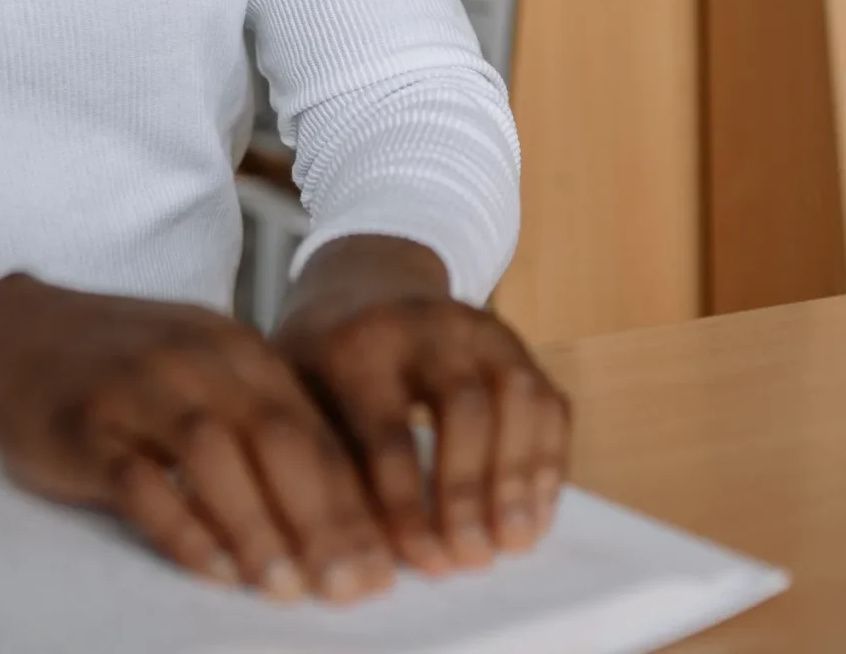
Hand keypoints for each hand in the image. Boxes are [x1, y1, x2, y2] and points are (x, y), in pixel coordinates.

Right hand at [0, 274, 393, 602]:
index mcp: (242, 351)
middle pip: (280, 441)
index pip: (316, 430)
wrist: (19, 332)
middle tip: (352, 587)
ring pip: (216, 457)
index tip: (384, 564)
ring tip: (289, 588)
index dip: (355, 502)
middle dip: (324, 521)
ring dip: (259, 527)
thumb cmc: (127, 367)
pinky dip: (184, 527)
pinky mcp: (87, 426)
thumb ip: (264, 420)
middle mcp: (200, 362)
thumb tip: (340, 507)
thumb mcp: (207, 371)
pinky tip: (215, 570)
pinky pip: (142, 481)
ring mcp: (141, 390)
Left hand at [272, 235, 570, 577]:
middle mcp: (426, 325)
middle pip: (462, 407)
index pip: (386, 430)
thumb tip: (351, 555)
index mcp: (357, 344)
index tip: (419, 563)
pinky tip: (533, 516)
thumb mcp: (297, 393)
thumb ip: (322, 462)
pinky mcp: (516, 344)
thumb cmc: (322, 362)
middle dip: (469, 492)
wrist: (366, 281)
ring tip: (512, 543)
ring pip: (518, 397)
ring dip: (518, 478)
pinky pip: (548, 403)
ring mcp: (479, 329)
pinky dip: (547, 463)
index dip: (406, 504)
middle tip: (470, 560)